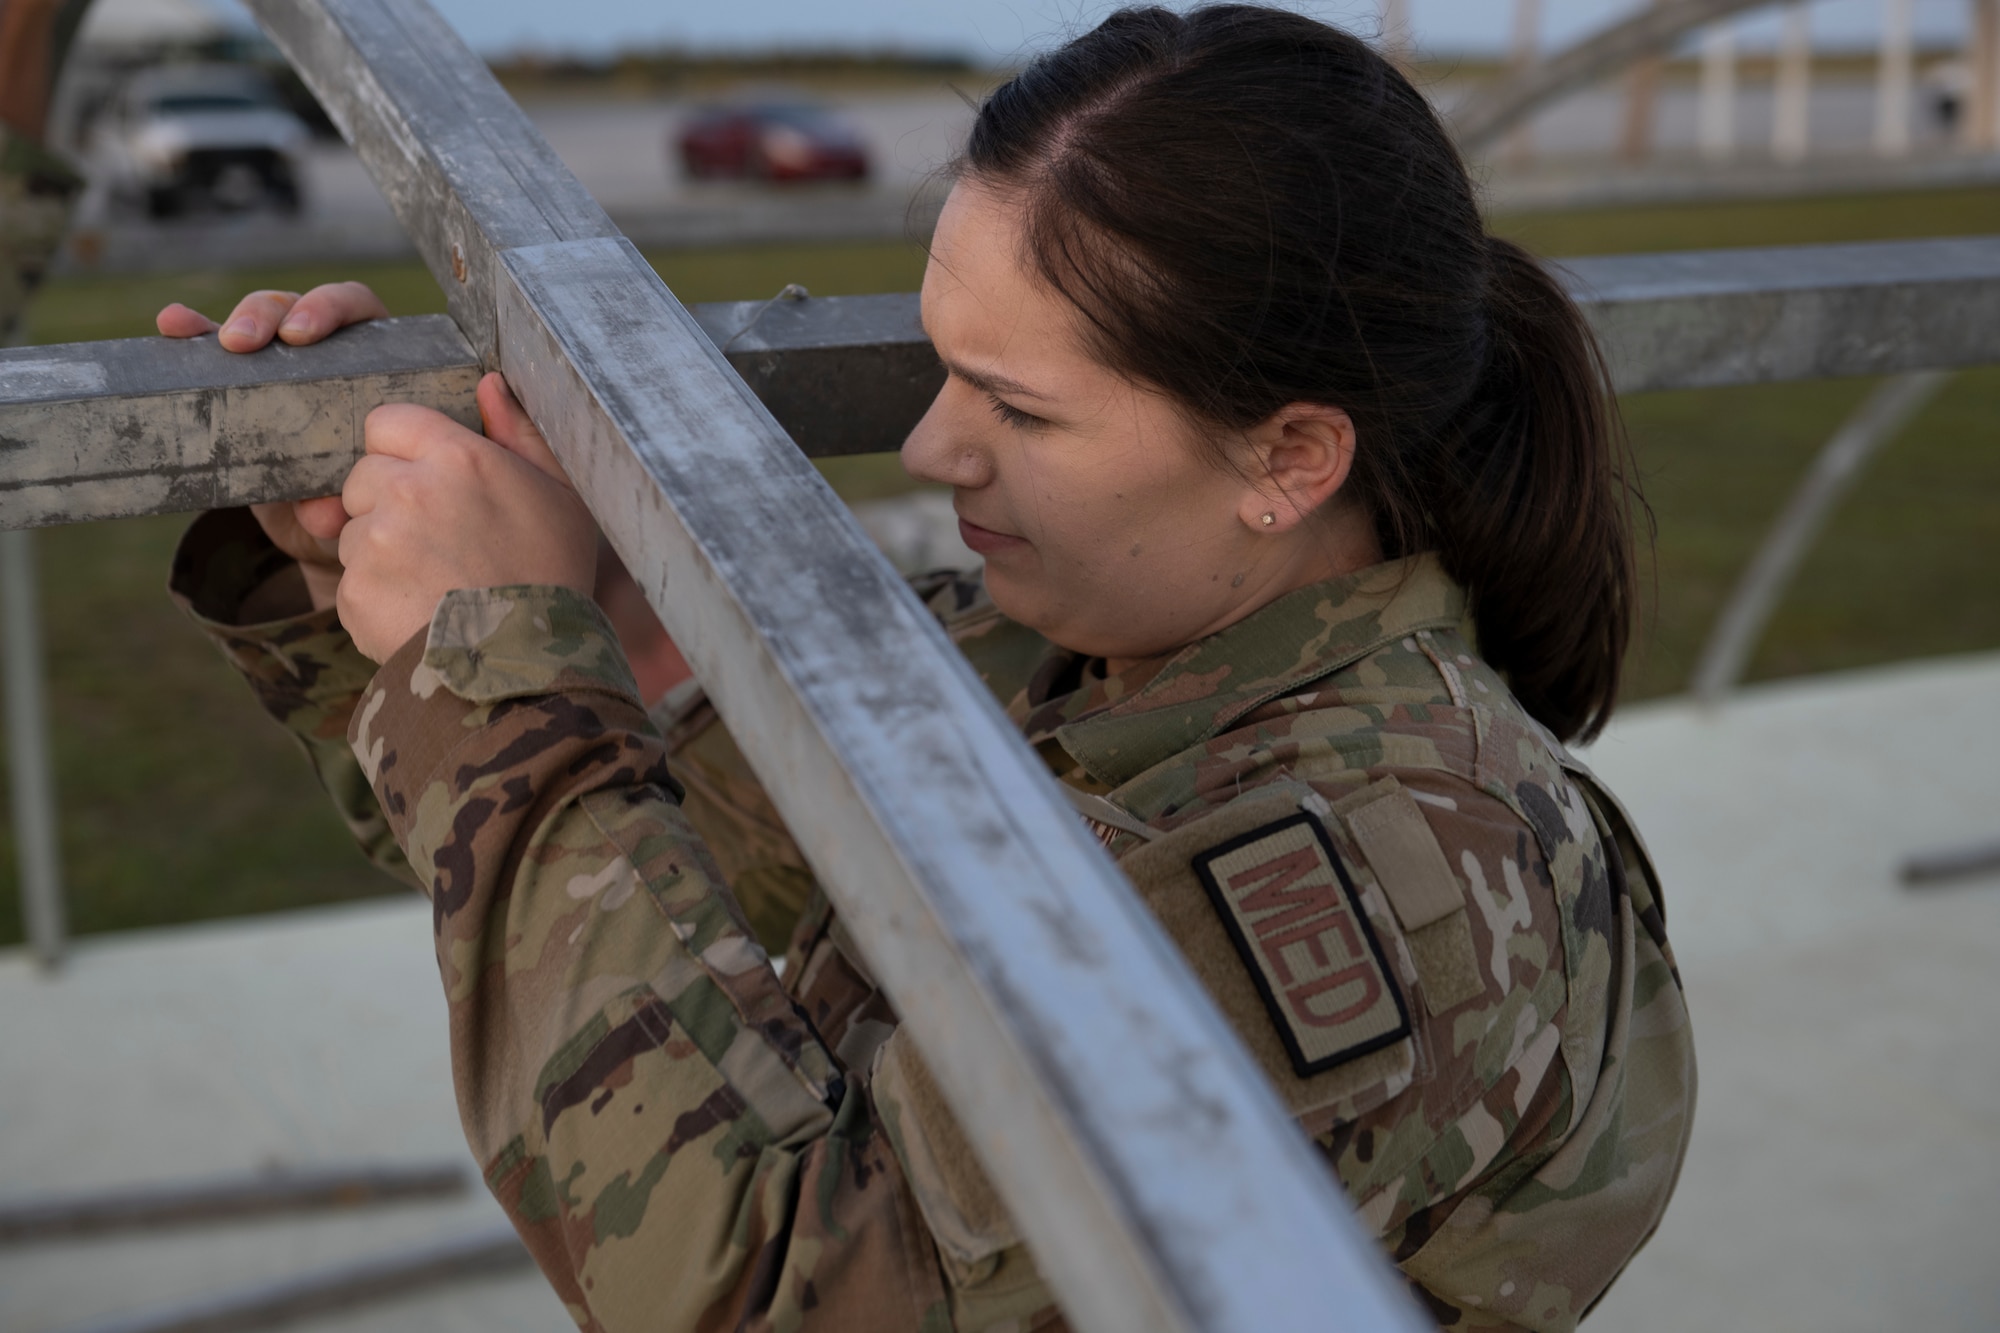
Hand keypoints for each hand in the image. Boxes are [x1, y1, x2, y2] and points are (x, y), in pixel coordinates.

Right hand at [157, 283, 388, 610]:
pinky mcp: (235, 382)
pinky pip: (209, 349)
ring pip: (257, 321)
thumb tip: (323, 511)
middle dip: (269, 315)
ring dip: (232, 322)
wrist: (318, 530)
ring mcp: (279, 364)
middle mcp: (326, 352)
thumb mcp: (352, 505)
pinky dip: (190, 333)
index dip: (330, 310)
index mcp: (371, 364)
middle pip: (297, 309)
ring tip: (219, 343)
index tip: (301, 336)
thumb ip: (344, 503)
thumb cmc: (354, 501)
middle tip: (245, 343)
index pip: (356, 310)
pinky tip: (171, 324)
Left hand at [337, 373, 596, 662]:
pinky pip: (352, 582)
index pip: (387, 422)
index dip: (403, 450)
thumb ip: (519, 433)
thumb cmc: (553, 577)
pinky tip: (421, 613)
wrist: (529, 667)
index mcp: (457, 457)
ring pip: (355, 531)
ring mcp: (376, 541)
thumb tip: (488, 383)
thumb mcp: (559, 496)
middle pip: (363, 477)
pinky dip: (377, 600)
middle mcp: (408, 489)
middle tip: (439, 543)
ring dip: (380, 553)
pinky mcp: (356, 590)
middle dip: (387, 504)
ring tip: (436, 585)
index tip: (430, 482)